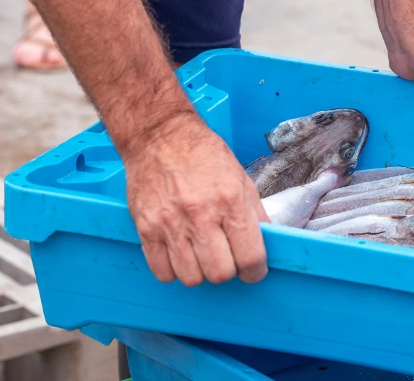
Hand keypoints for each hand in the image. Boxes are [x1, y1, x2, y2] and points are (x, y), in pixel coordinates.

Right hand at [121, 113, 270, 285]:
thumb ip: (255, 214)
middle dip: (229, 272)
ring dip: (201, 272)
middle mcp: (200, 214)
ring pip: (191, 277)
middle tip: (227, 259)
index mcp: (230, 200)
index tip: (253, 271)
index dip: (255, 271)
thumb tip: (268, 243)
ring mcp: (170, 223)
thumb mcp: (241, 179)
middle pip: (220, 273)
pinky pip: (162, 272)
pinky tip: (180, 255)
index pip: (250, 256)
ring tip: (202, 255)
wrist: (160, 136)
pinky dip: (174, 271)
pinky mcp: (145, 228)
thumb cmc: (202, 155)